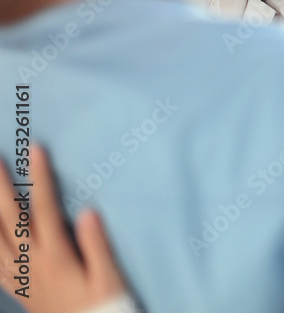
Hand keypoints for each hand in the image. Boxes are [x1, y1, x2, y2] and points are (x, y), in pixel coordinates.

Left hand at [0, 147, 128, 312]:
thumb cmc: (105, 307)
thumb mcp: (109, 280)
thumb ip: (98, 246)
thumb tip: (89, 212)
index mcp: (57, 258)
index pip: (44, 210)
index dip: (39, 179)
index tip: (35, 150)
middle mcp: (32, 265)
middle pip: (10, 219)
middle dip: (1, 187)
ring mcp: (20, 277)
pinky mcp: (16, 288)